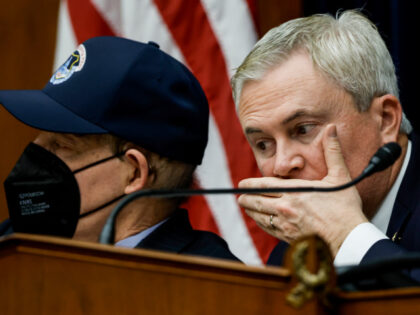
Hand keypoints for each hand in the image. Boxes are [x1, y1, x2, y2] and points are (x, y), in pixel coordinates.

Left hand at [238, 124, 367, 255]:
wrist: (349, 238)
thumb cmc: (345, 208)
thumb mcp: (340, 176)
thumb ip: (333, 151)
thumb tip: (331, 128)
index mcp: (295, 191)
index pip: (265, 185)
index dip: (250, 185)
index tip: (241, 184)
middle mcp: (286, 207)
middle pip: (257, 201)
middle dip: (246, 198)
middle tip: (239, 196)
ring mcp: (286, 223)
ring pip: (259, 216)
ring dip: (250, 210)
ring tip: (245, 206)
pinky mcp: (288, 237)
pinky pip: (268, 229)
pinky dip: (261, 223)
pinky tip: (260, 221)